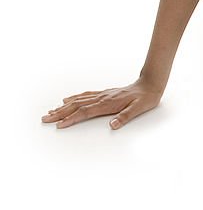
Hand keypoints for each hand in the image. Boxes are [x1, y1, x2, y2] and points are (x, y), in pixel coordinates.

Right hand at [42, 80, 162, 129]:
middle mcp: (102, 98)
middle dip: (60, 113)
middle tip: (45, 119)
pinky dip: (74, 98)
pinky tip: (67, 99)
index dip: (71, 119)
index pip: (85, 112)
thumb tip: (112, 125)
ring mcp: (103, 95)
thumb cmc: (145, 98)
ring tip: (51, 111)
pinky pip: (85, 95)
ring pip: (79, 100)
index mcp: (108, 103)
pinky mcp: (105, 93)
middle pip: (77, 106)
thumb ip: (125, 117)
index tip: (59, 125)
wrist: (151, 84)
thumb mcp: (139, 109)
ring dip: (64, 106)